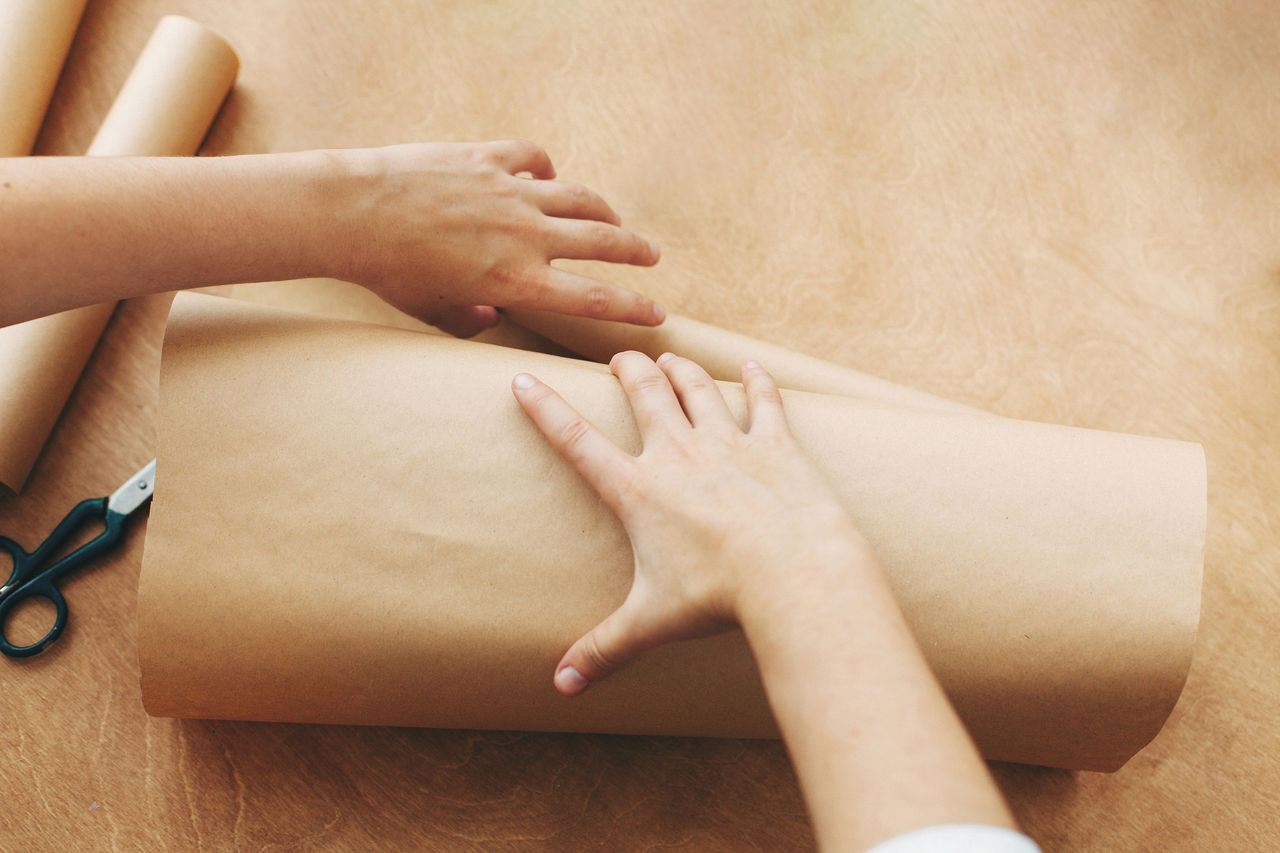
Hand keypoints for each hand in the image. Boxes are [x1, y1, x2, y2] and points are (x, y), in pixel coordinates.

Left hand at [332, 140, 663, 336]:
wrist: (352, 213)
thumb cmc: (388, 271)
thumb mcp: (432, 313)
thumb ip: (470, 321)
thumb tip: (493, 319)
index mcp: (518, 282)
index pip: (596, 299)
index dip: (634, 308)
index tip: (657, 314)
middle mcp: (526, 236)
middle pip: (604, 242)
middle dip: (635, 251)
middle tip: (652, 257)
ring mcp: (511, 192)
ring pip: (580, 197)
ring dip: (605, 209)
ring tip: (615, 218)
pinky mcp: (488, 158)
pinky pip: (534, 158)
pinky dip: (546, 168)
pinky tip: (545, 175)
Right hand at [511, 352, 868, 694]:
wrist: (792, 573)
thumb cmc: (718, 598)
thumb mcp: (651, 623)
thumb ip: (603, 649)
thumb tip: (561, 686)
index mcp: (638, 490)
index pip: (577, 440)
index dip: (544, 408)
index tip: (523, 379)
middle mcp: (678, 454)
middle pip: (644, 392)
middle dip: (627, 368)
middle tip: (620, 360)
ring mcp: (728, 443)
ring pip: (697, 386)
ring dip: (680, 368)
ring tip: (670, 358)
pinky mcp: (774, 444)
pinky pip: (764, 400)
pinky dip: (758, 381)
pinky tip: (754, 368)